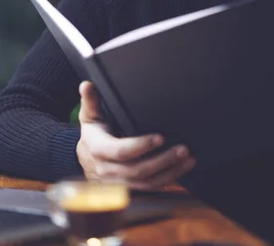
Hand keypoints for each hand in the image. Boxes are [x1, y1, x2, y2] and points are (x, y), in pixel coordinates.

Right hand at [75, 81, 195, 190]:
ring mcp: (119, 183)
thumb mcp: (90, 116)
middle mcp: (108, 170)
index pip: (121, 151)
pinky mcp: (129, 189)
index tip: (160, 137)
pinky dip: (168, 180)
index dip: (141, 146)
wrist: (86, 160)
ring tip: (188, 160)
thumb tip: (87, 85)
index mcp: (98, 150)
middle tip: (182, 149)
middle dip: (163, 160)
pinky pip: (150, 189)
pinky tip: (182, 170)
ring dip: (170, 172)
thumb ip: (91, 101)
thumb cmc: (93, 134)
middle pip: (138, 170)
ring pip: (147, 183)